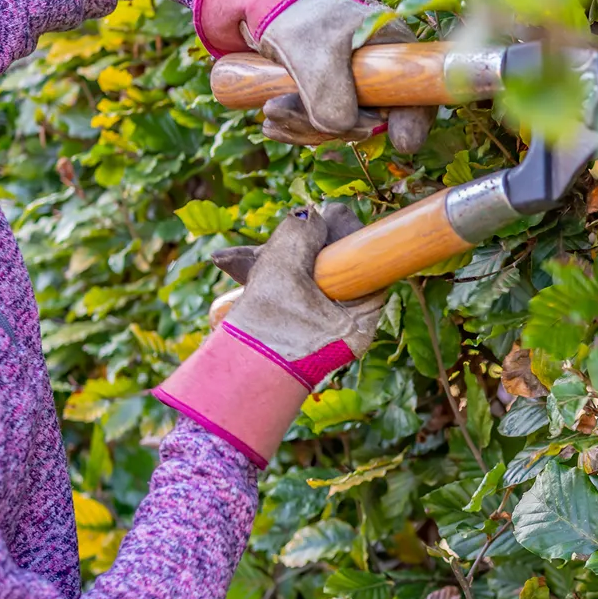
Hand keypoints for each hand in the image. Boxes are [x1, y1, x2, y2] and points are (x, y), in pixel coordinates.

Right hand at [153, 204, 386, 467]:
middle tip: (285, 231)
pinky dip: (264, 279)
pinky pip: (287, 296)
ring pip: (304, 280)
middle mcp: (344, 326)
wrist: (229, 384)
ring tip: (234, 259)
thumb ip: (299, 237)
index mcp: (360, 318)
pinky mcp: (292, 331)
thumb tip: (312, 213)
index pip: (368, 263)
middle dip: (299, 247)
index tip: (331, 214)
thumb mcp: (280, 275)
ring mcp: (318, 330)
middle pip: (332, 269)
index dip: (350, 234)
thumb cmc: (263, 335)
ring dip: (272, 261)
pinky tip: (231, 267)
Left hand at [250, 0, 432, 154]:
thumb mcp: (317, 51)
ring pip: (345, 129)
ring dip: (305, 128)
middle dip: (332, 126)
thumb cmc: (304, 20)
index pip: (421, 92)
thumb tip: (343, 130)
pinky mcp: (339, 103)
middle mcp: (385, 77)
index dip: (415, 120)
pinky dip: (298, 128)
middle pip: (376, 120)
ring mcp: (363, 93)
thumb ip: (331, 93)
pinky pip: (326, 128)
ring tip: (270, 111)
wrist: (274, 11)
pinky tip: (273, 124)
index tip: (404, 142)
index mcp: (397, 52)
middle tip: (281, 110)